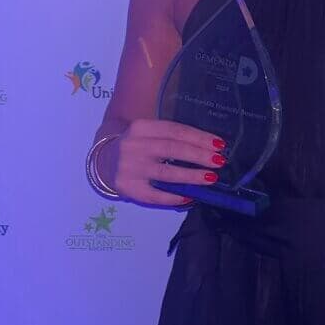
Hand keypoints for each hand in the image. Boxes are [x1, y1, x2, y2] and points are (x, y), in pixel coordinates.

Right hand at [99, 120, 226, 208]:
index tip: (219, 144)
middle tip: (219, 161)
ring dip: (192, 176)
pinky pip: (155, 195)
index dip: (199, 137)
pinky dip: (174, 197)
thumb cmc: (138, 146)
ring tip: (210, 178)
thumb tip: (209, 149)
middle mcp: (133, 146)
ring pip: (166, 173)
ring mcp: (129, 168)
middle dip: (199, 155)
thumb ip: (172, 138)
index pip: (175, 131)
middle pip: (172, 149)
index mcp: (141, 127)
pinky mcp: (128, 188)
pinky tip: (189, 196)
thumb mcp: (149, 134)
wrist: (105, 160)